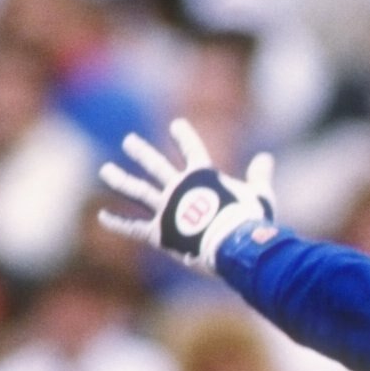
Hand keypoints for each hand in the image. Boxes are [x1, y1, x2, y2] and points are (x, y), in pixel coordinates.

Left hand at [98, 117, 275, 268]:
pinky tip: (103, 216)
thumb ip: (259, 176)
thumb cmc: (250, 221)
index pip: (192, 150)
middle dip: (141, 152)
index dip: (184, 137)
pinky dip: (118, 223)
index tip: (176, 125)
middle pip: (156, 165)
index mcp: (202, 178)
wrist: (234, 245)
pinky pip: (134, 227)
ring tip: (106, 170)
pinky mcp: (158, 233)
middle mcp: (178, 188)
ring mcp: (165, 209)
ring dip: (121, 179)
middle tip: (129, 141)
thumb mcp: (259, 195)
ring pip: (138, 191)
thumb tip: (266, 158)